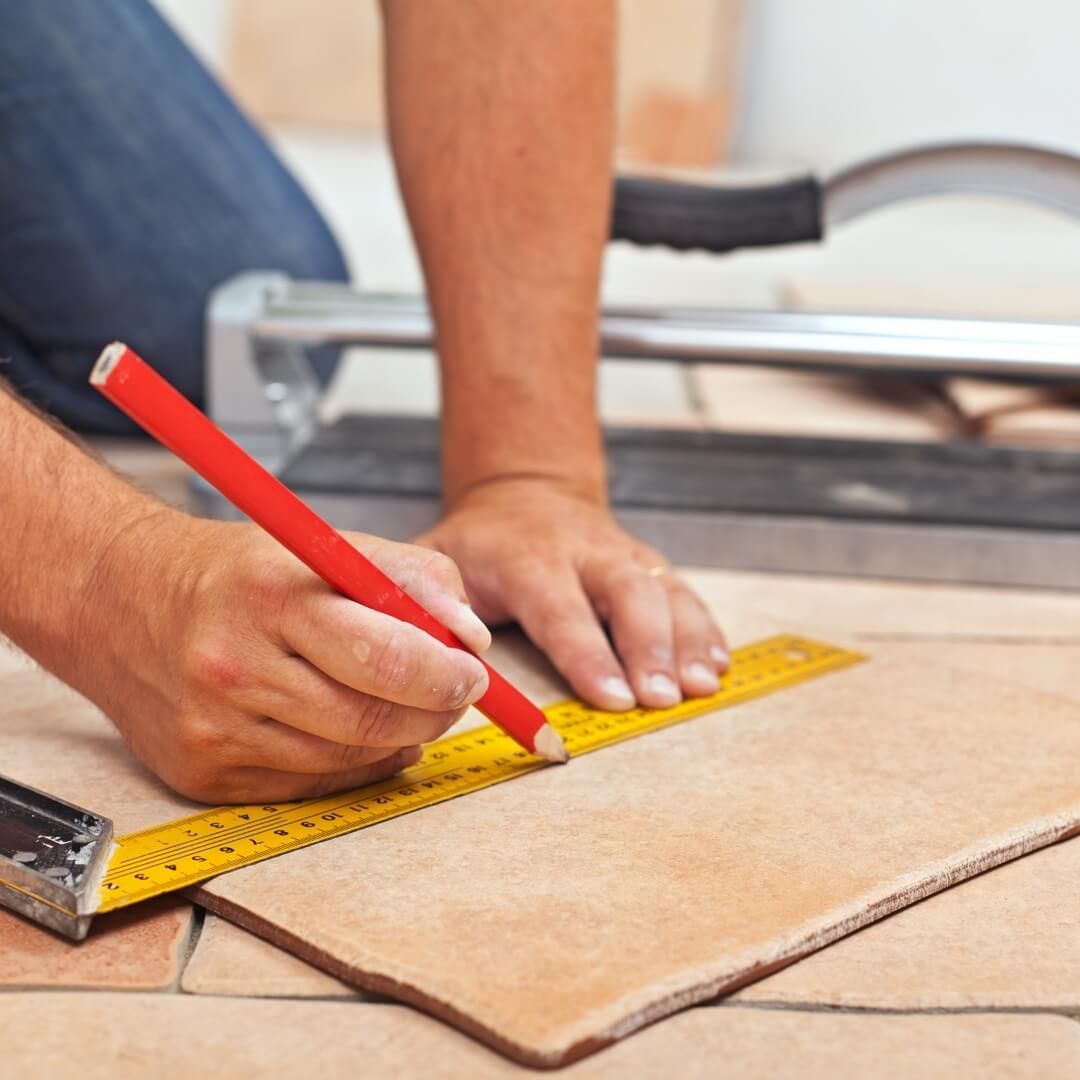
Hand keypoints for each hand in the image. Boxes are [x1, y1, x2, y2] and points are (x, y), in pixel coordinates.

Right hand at [83, 512, 491, 803]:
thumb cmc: (237, 573)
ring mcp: (215, 728)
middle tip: (452, 694)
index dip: (446, 674)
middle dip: (434, 712)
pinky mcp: (203, 773)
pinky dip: (353, 762)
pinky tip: (358, 732)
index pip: (386, 654)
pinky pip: (311, 784)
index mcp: (272, 595)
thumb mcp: (326, 546)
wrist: (119, 601)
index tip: (472, 674)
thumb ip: (413, 578)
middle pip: (372, 718)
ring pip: (348, 757)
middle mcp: (235, 665)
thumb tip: (471, 639)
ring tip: (402, 704)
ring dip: (397, 737)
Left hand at [414, 480, 728, 710]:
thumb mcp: (436, 558)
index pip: (560, 607)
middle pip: (628, 593)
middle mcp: (584, 551)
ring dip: (687, 640)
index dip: (587, 653)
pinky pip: (684, 593)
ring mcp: (622, 555)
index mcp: (528, 556)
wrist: (525, 494)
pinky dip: (705, 629)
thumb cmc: (480, 543)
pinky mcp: (647, 564)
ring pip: (664, 590)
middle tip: (662, 698)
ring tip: (700, 686)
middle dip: (651, 646)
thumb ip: (430, 599)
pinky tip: (717, 665)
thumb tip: (444, 652)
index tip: (613, 697)